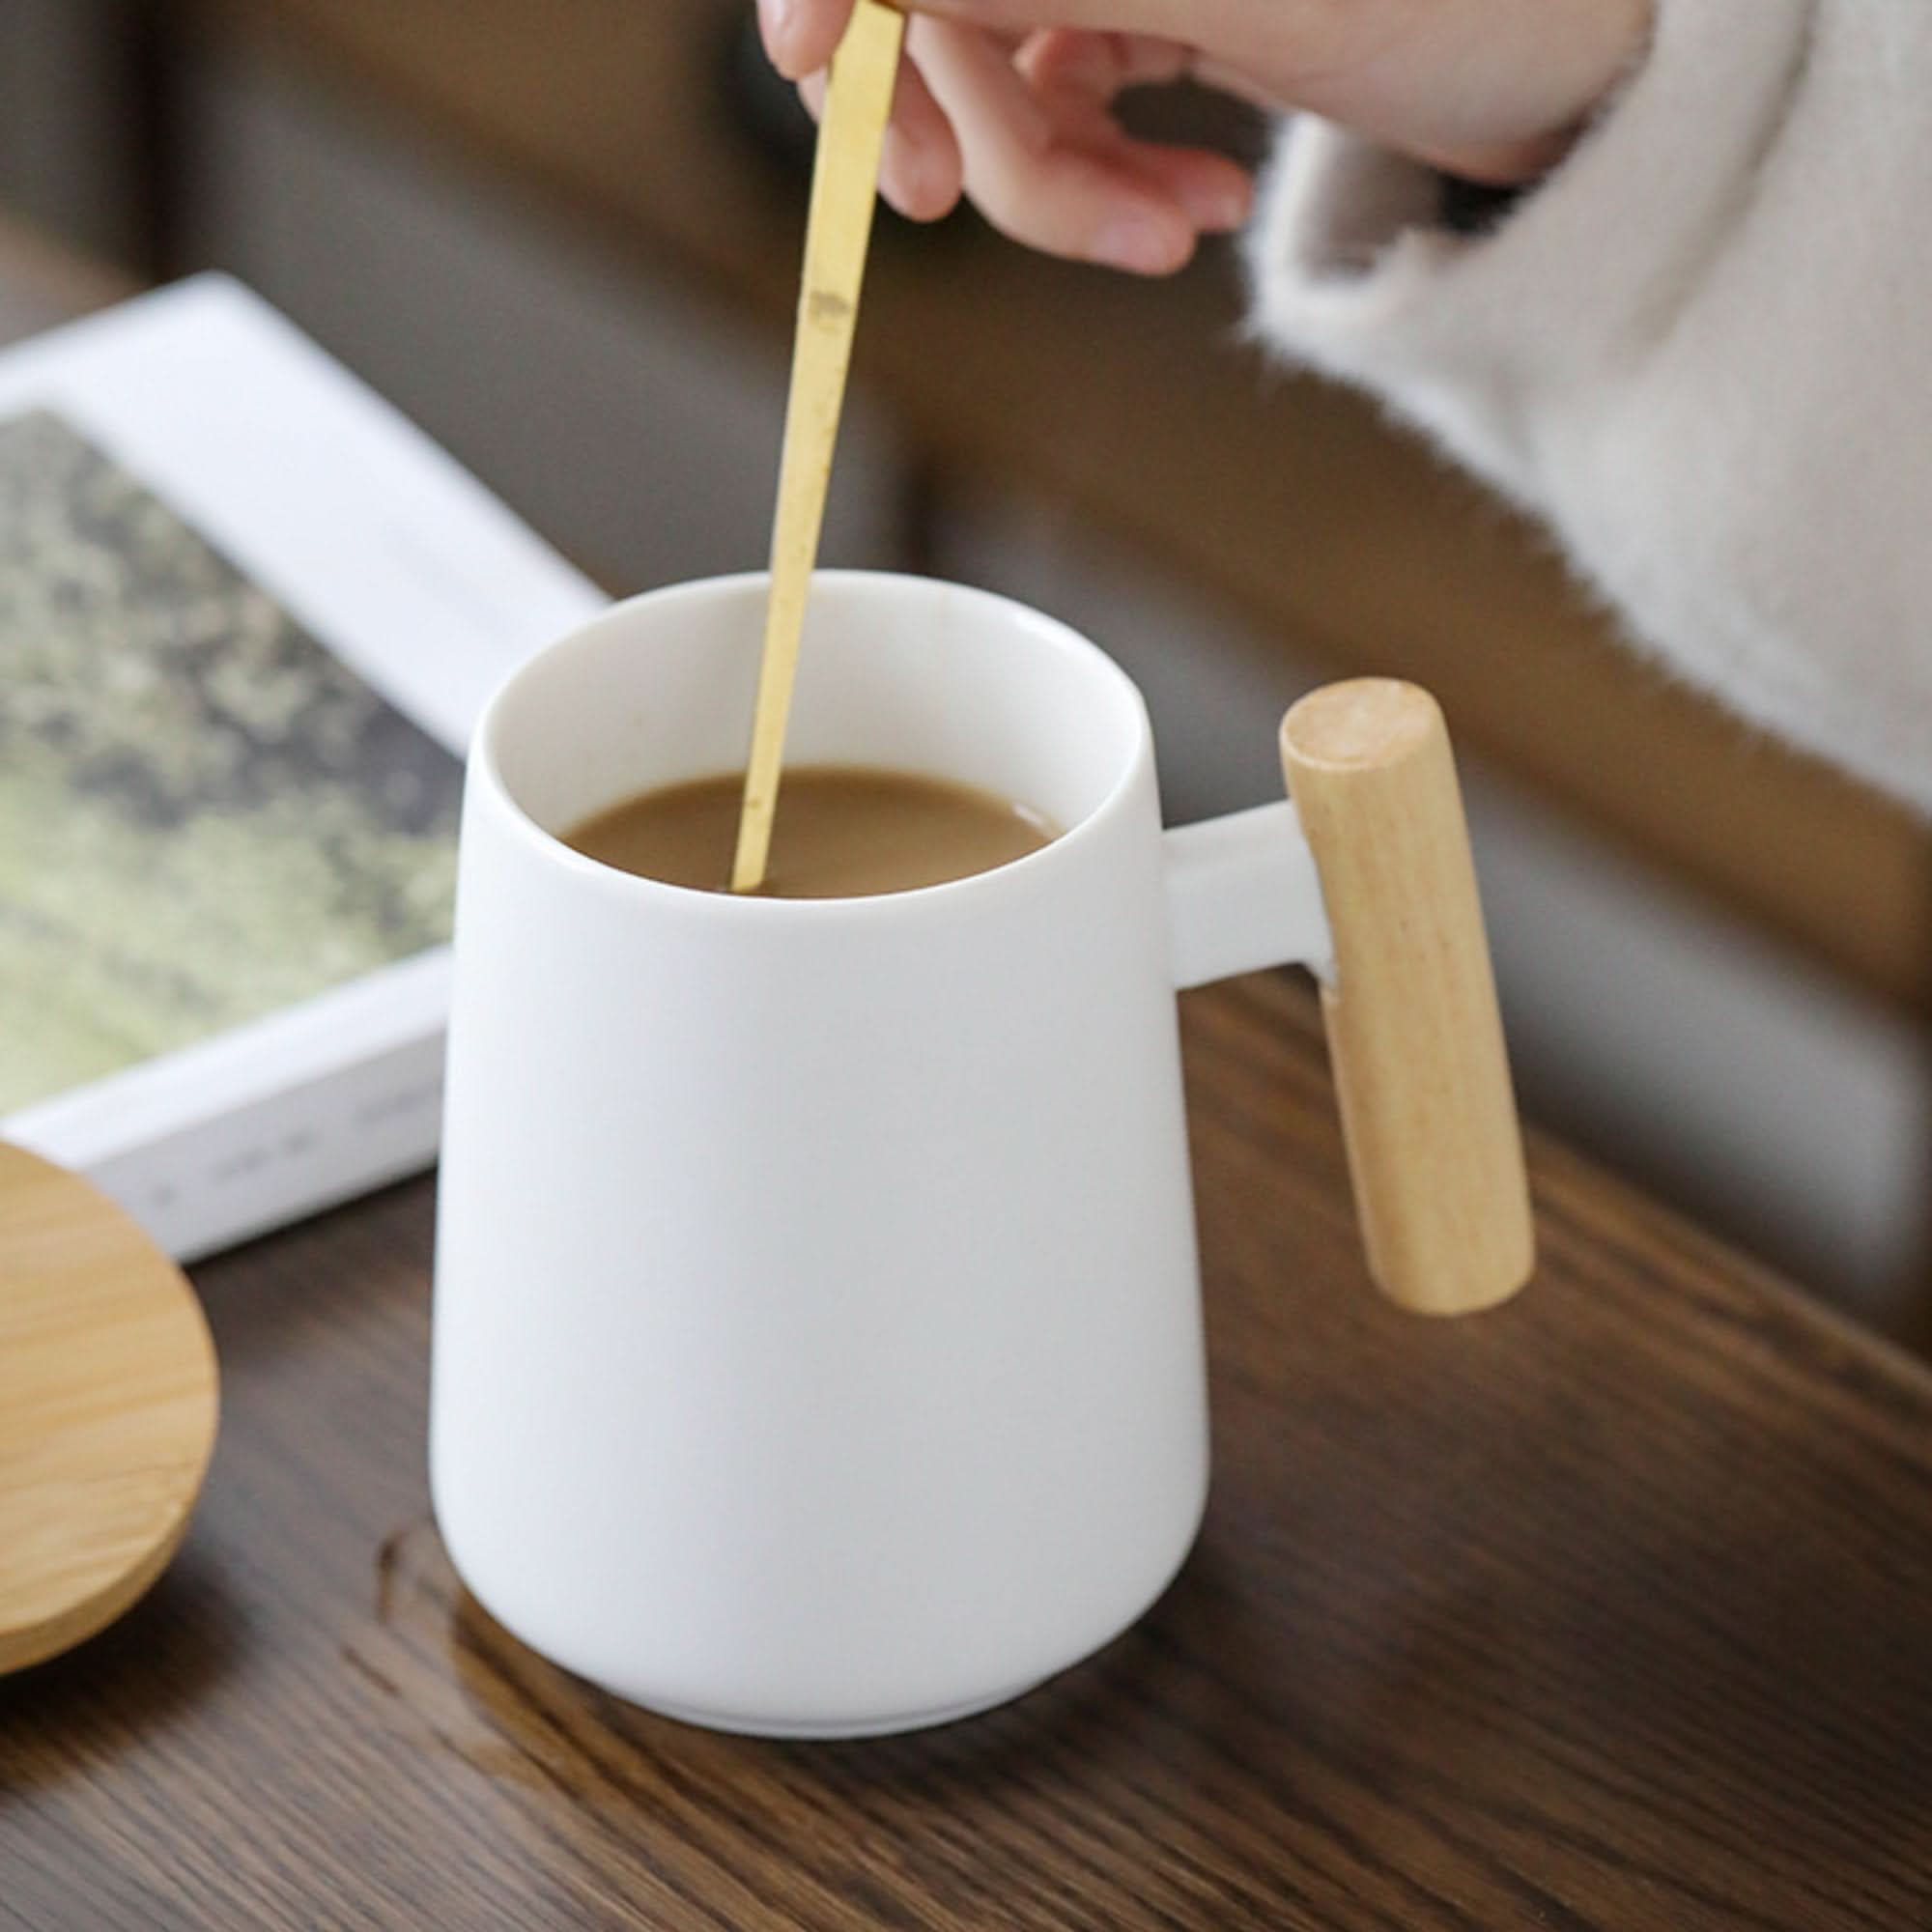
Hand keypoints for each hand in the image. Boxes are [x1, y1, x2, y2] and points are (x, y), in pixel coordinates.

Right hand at [759, 0, 1652, 273]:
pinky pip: (1074, 110)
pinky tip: (1192, 205)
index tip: (812, 67)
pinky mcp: (1173, 16)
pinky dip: (1110, 182)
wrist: (1614, 73)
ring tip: (1164, 234)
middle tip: (955, 208)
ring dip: (1054, 183)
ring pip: (1000, 74)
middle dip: (961, 116)